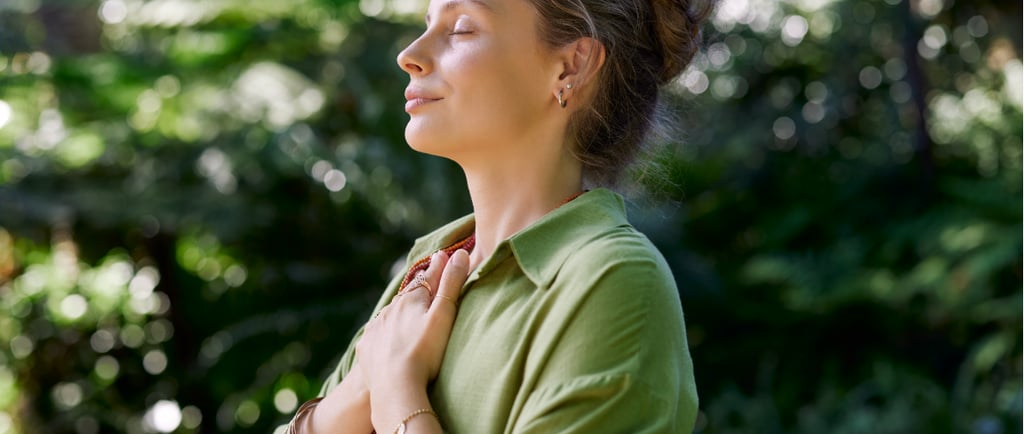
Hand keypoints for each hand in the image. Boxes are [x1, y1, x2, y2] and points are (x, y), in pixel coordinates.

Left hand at [356, 249, 470, 391]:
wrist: (395, 386)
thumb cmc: (425, 351)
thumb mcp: (444, 315)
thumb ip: (451, 284)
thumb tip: (459, 253)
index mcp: (411, 299)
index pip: (427, 278)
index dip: (437, 268)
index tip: (442, 256)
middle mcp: (390, 309)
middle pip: (407, 295)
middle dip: (417, 290)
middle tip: (426, 284)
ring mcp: (376, 328)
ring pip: (390, 315)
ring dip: (400, 312)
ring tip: (407, 314)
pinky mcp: (367, 347)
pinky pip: (377, 336)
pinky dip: (385, 334)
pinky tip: (389, 340)